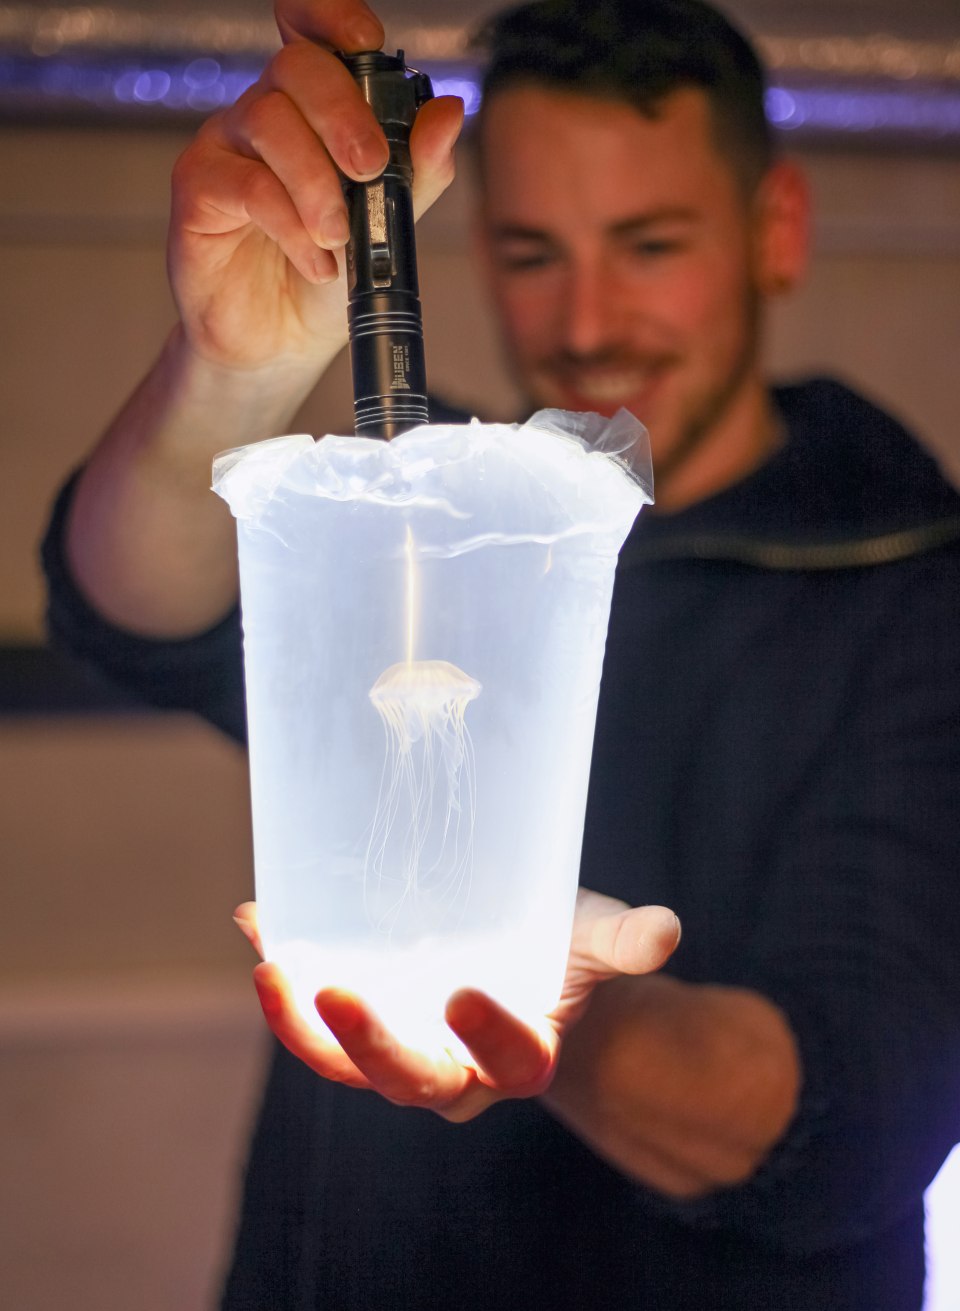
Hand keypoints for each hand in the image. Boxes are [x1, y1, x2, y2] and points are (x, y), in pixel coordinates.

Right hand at [168, 0, 463, 372]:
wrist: (284, 342)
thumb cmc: (328, 277)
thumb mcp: (387, 225)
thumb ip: (417, 170)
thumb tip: (447, 113)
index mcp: (315, 109)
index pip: (316, 32)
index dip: (335, 18)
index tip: (367, 42)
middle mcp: (268, 113)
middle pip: (297, 67)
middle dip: (343, 115)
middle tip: (370, 171)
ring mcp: (227, 145)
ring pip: (269, 120)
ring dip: (316, 183)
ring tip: (338, 238)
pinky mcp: (198, 188)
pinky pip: (246, 184)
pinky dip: (290, 225)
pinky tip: (315, 261)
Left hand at [233, 890, 680, 1122]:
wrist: (519, 969)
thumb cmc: (560, 954)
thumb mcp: (595, 943)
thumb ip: (625, 943)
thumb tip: (666, 929)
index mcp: (522, 1055)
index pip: (510, 1062)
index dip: (489, 1038)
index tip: (465, 995)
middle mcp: (456, 1070)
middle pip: (411, 1079)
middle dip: (370, 1046)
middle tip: (333, 992)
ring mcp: (400, 1051)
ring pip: (345, 1062)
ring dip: (301, 1024)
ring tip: (270, 968)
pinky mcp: (361, 1024)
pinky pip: (315, 1016)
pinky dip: (284, 979)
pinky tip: (259, 922)